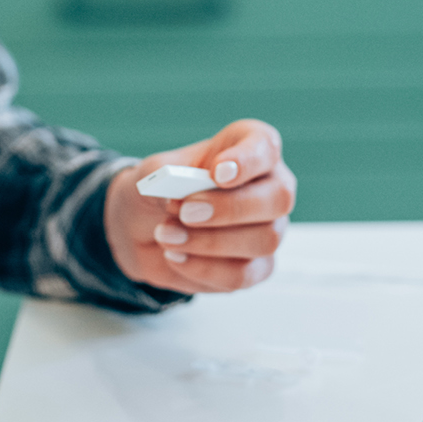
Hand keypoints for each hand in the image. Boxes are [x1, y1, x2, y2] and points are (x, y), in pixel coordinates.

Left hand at [104, 119, 294, 294]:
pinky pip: (243, 275)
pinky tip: (175, 256)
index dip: (247, 161)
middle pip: (278, 198)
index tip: (217, 173)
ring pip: (264, 240)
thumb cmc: (160, 190)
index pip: (265, 146)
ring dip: (209, 242)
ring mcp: (270, 229)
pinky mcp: (258, 267)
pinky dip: (204, 269)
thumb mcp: (153, 174)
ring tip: (166, 235)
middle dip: (230, 208)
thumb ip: (166, 176)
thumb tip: (179, 193)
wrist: (144, 229)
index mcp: (249, 148)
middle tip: (186, 212)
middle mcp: (269, 186)